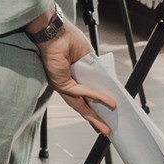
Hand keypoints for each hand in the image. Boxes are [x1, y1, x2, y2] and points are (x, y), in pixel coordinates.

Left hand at [35, 20, 115, 134]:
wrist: (54, 32)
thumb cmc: (68, 40)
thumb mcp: (88, 59)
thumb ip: (96, 73)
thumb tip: (107, 84)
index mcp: (72, 79)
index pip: (85, 98)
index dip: (97, 107)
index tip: (108, 116)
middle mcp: (66, 85)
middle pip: (82, 106)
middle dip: (95, 120)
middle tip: (106, 131)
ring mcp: (63, 86)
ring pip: (80, 105)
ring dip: (95, 116)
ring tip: (106, 128)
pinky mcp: (61, 83)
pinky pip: (82, 92)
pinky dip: (97, 97)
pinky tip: (109, 102)